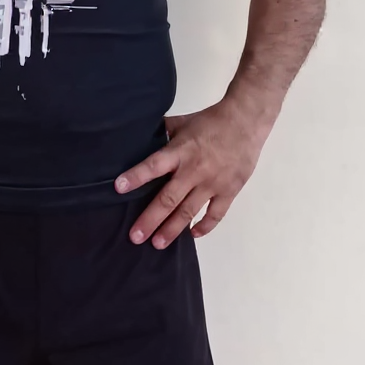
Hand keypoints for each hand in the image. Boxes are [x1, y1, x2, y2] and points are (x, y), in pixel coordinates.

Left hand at [115, 102, 266, 246]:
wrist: (245, 121)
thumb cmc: (210, 120)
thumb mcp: (182, 122)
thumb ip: (163, 133)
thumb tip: (140, 137)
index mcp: (180, 151)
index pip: (154, 165)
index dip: (136, 176)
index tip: (119, 188)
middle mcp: (194, 170)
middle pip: (169, 198)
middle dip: (150, 219)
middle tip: (135, 237)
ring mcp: (213, 183)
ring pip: (189, 211)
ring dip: (172, 229)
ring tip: (158, 244)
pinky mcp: (229, 190)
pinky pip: (216, 214)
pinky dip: (205, 226)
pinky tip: (193, 235)